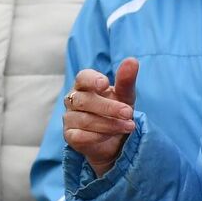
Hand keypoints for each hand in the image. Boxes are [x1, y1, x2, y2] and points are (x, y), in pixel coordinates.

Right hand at [63, 58, 138, 177]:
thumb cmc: (116, 111)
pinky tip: (111, 136)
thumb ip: (126, 80)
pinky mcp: (70, 136)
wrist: (113, 139)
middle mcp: (73, 100)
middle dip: (109, 107)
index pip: (82, 78)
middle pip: (84, 100)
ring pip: (85, 120)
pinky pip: (80, 136)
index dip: (92, 80)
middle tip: (129, 113)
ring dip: (110, 124)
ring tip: (128, 126)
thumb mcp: (125, 95)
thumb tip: (132, 61)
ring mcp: (69, 118)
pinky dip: (98, 136)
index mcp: (84, 85)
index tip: (105, 84)